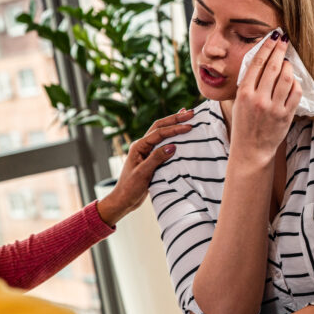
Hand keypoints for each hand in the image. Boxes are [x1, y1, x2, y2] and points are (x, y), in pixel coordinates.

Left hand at [96, 109, 194, 225]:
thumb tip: (173, 146)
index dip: (174, 129)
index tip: (189, 126)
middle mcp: (142, 146)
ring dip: (173, 124)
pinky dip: (172, 136)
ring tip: (186, 116)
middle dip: (175, 119)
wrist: (123, 200)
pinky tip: (180, 134)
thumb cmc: (130, 188)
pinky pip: (163, 144)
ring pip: (161, 133)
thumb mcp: (143, 173)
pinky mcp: (151, 159)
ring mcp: (146, 151)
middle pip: (160, 127)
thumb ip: (156, 158)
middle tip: (190, 113)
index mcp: (138, 146)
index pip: (159, 133)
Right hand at [230, 33, 300, 166]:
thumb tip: (261, 61)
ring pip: (286, 78)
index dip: (266, 46)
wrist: (250, 150)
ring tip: (287, 62)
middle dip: (280, 50)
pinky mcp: (285, 116)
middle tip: (284, 40)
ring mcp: (273, 108)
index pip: (257, 63)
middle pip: (273, 67)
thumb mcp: (239, 102)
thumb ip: (248, 83)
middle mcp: (258, 99)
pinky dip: (295, 83)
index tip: (273, 36)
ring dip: (288, 66)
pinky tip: (292, 80)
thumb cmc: (244, 124)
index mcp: (243, 93)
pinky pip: (295, 93)